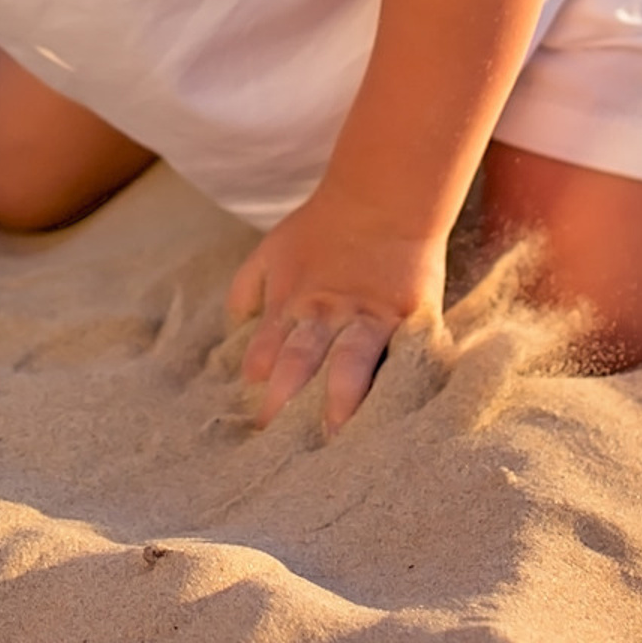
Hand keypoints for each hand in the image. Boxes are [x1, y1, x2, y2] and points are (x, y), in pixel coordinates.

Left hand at [225, 191, 442, 438]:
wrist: (382, 199)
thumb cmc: (321, 230)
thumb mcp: (271, 252)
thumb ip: (246, 290)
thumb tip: (229, 333)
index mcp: (291, 302)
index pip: (265, 352)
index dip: (257, 387)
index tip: (251, 427)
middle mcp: (326, 313)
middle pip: (301, 359)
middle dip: (287, 400)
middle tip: (278, 443)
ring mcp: (370, 317)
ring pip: (350, 360)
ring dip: (340, 397)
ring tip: (334, 432)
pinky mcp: (412, 319)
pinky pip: (408, 355)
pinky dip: (406, 383)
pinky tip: (406, 415)